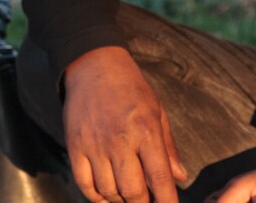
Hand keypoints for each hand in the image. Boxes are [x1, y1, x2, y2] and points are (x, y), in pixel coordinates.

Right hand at [63, 47, 187, 202]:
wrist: (93, 66)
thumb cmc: (131, 89)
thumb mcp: (157, 111)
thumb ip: (168, 148)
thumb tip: (180, 177)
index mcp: (145, 130)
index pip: (159, 177)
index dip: (166, 200)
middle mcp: (120, 141)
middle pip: (133, 192)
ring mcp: (95, 145)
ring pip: (109, 192)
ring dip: (121, 201)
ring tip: (129, 197)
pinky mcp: (75, 147)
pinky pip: (85, 184)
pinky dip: (97, 197)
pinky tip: (107, 195)